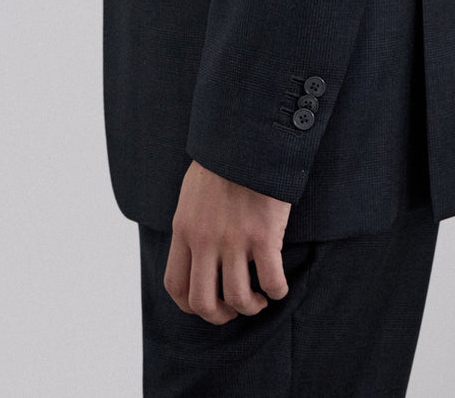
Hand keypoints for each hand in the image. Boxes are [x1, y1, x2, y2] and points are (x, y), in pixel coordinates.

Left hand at [163, 159, 291, 322]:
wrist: (248, 138)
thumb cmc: (222, 164)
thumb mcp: (191, 196)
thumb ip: (191, 226)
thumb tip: (195, 252)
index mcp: (184, 230)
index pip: (176, 286)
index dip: (191, 306)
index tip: (209, 304)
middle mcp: (205, 240)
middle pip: (203, 302)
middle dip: (220, 316)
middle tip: (235, 308)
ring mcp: (235, 240)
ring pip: (238, 298)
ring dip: (251, 306)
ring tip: (260, 298)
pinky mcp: (264, 236)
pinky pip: (271, 281)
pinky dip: (277, 291)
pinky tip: (278, 286)